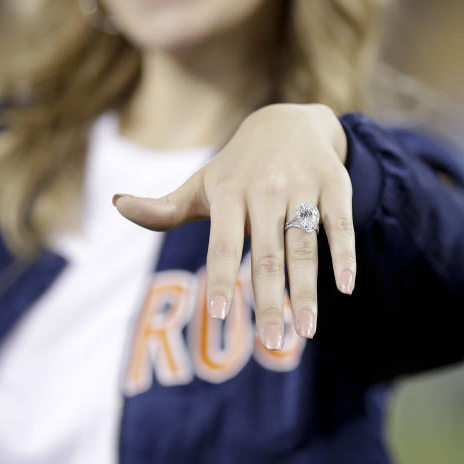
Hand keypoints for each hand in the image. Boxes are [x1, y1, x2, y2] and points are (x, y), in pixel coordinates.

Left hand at [112, 103, 355, 349]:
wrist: (288, 120)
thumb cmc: (237, 168)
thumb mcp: (201, 185)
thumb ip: (163, 208)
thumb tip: (117, 205)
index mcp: (228, 193)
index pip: (222, 244)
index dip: (222, 278)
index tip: (220, 314)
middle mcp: (264, 190)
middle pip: (267, 254)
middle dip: (268, 300)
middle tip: (270, 342)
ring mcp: (301, 186)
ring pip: (304, 245)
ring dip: (306, 290)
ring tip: (305, 330)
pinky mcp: (334, 184)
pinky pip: (340, 223)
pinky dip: (344, 253)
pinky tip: (346, 286)